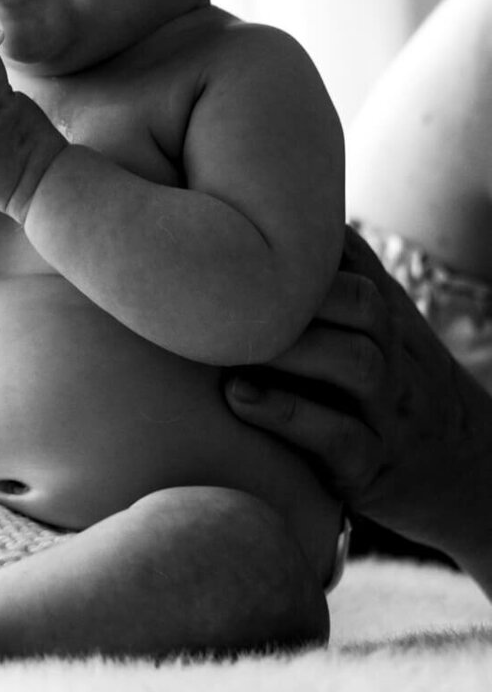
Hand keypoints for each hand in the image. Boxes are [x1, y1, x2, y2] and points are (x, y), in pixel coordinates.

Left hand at [224, 225, 491, 583]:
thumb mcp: (377, 328)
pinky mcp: (370, 468)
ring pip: (355, 363)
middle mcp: (392, 356)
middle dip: (299, 294)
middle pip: (361, 304)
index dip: (304, 243)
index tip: (241, 233)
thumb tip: (255, 222)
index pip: (354, 261)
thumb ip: (330, 280)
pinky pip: (340, 438)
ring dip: (291, 350)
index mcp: (386, 316)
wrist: (465, 470)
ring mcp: (387, 412)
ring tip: (226, 346)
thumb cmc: (387, 384)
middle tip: (227, 292)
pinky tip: (238, 396)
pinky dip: (287, 415)